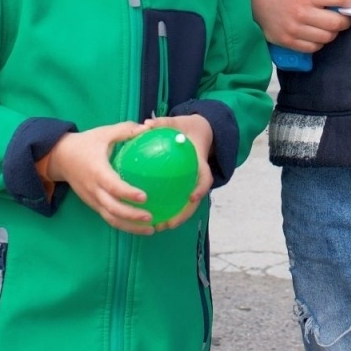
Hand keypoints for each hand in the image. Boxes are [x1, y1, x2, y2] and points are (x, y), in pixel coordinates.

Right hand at [43, 122, 156, 233]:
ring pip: (110, 218)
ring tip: (150, 230)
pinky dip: (123, 224)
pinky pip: (107, 217)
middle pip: (112, 209)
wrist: (60, 158)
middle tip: (151, 218)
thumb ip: (125, 130)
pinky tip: (139, 227)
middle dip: (131, 216)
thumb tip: (147, 128)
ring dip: (129, 226)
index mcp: (97, 171)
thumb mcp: (104, 133)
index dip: (128, 193)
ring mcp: (92, 199)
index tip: (145, 197)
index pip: (112, 186)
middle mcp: (93, 189)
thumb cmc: (86, 143)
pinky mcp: (93, 204)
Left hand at [138, 113, 214, 231]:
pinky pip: (176, 199)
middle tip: (168, 224)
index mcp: (200, 162)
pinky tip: (150, 215)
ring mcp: (192, 183)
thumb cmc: (185, 128)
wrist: (197, 131)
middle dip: (183, 214)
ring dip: (174, 218)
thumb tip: (146, 124)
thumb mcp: (176, 123)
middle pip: (195, 200)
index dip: (200, 188)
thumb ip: (163, 123)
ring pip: (186, 205)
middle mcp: (198, 176)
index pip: (204, 178)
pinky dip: (166, 208)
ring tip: (158, 227)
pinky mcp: (184, 186)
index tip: (191, 198)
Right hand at [253, 0, 350, 51]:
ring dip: (332, 32)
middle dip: (345, 19)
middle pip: (337, 22)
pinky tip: (316, 34)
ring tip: (329, 25)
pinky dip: (319, 42)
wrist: (252, 4)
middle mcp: (301, 13)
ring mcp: (295, 30)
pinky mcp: (289, 42)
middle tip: (343, 15)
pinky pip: (314, 47)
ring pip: (327, 37)